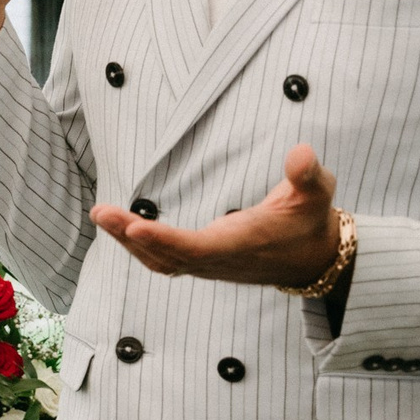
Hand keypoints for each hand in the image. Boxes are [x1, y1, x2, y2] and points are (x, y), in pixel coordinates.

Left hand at [92, 144, 341, 287]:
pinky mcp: (204, 265)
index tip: (135, 227)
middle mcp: (221, 260)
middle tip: (101, 212)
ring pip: (161, 262)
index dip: (165, 241)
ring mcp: (210, 266)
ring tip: (102, 216)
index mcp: (243, 243)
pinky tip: (120, 229)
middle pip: (168, 256)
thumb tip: (300, 153)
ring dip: (129, 242)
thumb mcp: (318, 192)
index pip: (197, 248)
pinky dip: (140, 247)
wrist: (315, 259)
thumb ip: (308, 173)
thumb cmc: (311, 220)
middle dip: (132, 236)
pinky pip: (164, 261)